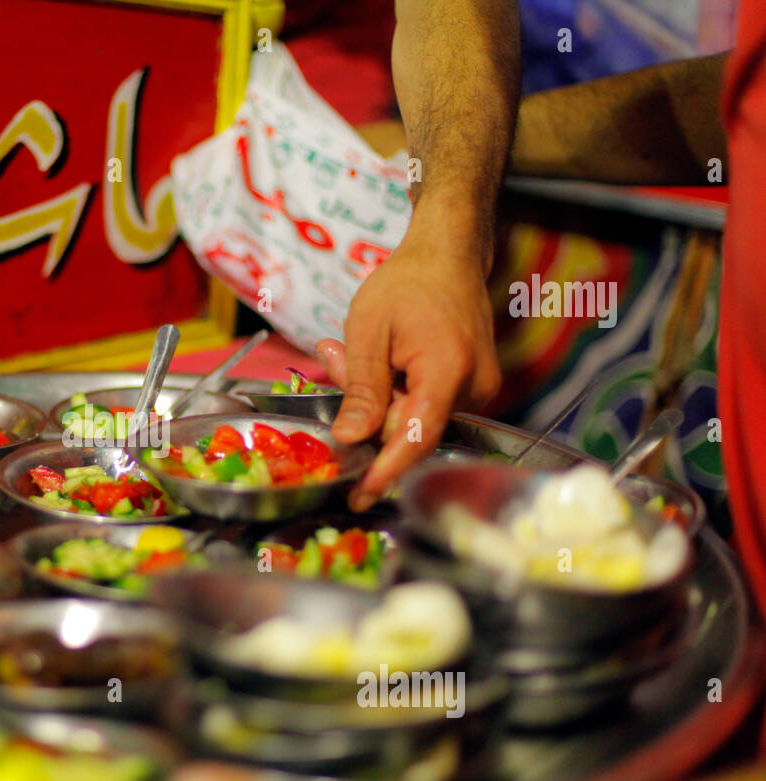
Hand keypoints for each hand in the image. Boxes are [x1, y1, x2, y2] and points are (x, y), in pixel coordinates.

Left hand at [323, 230, 499, 510]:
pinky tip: (379, 357)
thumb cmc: (406, 284)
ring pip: (413, 417)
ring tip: (352, 348)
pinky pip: (424, 404)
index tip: (360, 496)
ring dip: (377, 395)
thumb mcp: (369, 330)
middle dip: (366, 409)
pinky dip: (395, 389)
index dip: (386, 472)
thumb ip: (362, 389)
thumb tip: (351, 439)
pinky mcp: (471, 388)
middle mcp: (473, 388)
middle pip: (409, 428)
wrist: (449, 254)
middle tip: (334, 356)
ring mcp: (477, 390)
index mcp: (447, 372)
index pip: (416, 439)